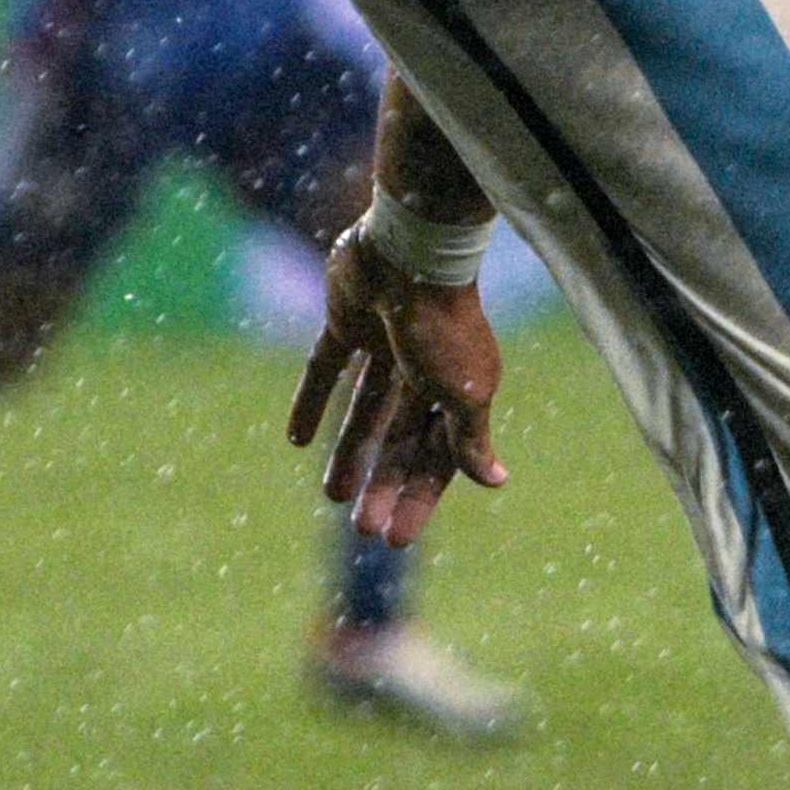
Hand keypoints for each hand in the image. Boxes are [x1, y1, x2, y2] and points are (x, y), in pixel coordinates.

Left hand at [285, 229, 506, 545]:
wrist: (412, 251)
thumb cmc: (444, 326)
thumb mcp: (463, 392)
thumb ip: (469, 437)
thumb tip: (495, 481)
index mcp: (459, 388)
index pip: (438, 455)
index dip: (417, 497)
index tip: (396, 538)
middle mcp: (424, 368)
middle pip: (400, 438)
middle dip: (383, 483)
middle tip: (362, 529)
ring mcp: (384, 343)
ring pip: (365, 410)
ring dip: (350, 452)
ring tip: (332, 495)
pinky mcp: (347, 321)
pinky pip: (326, 367)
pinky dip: (311, 402)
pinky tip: (294, 441)